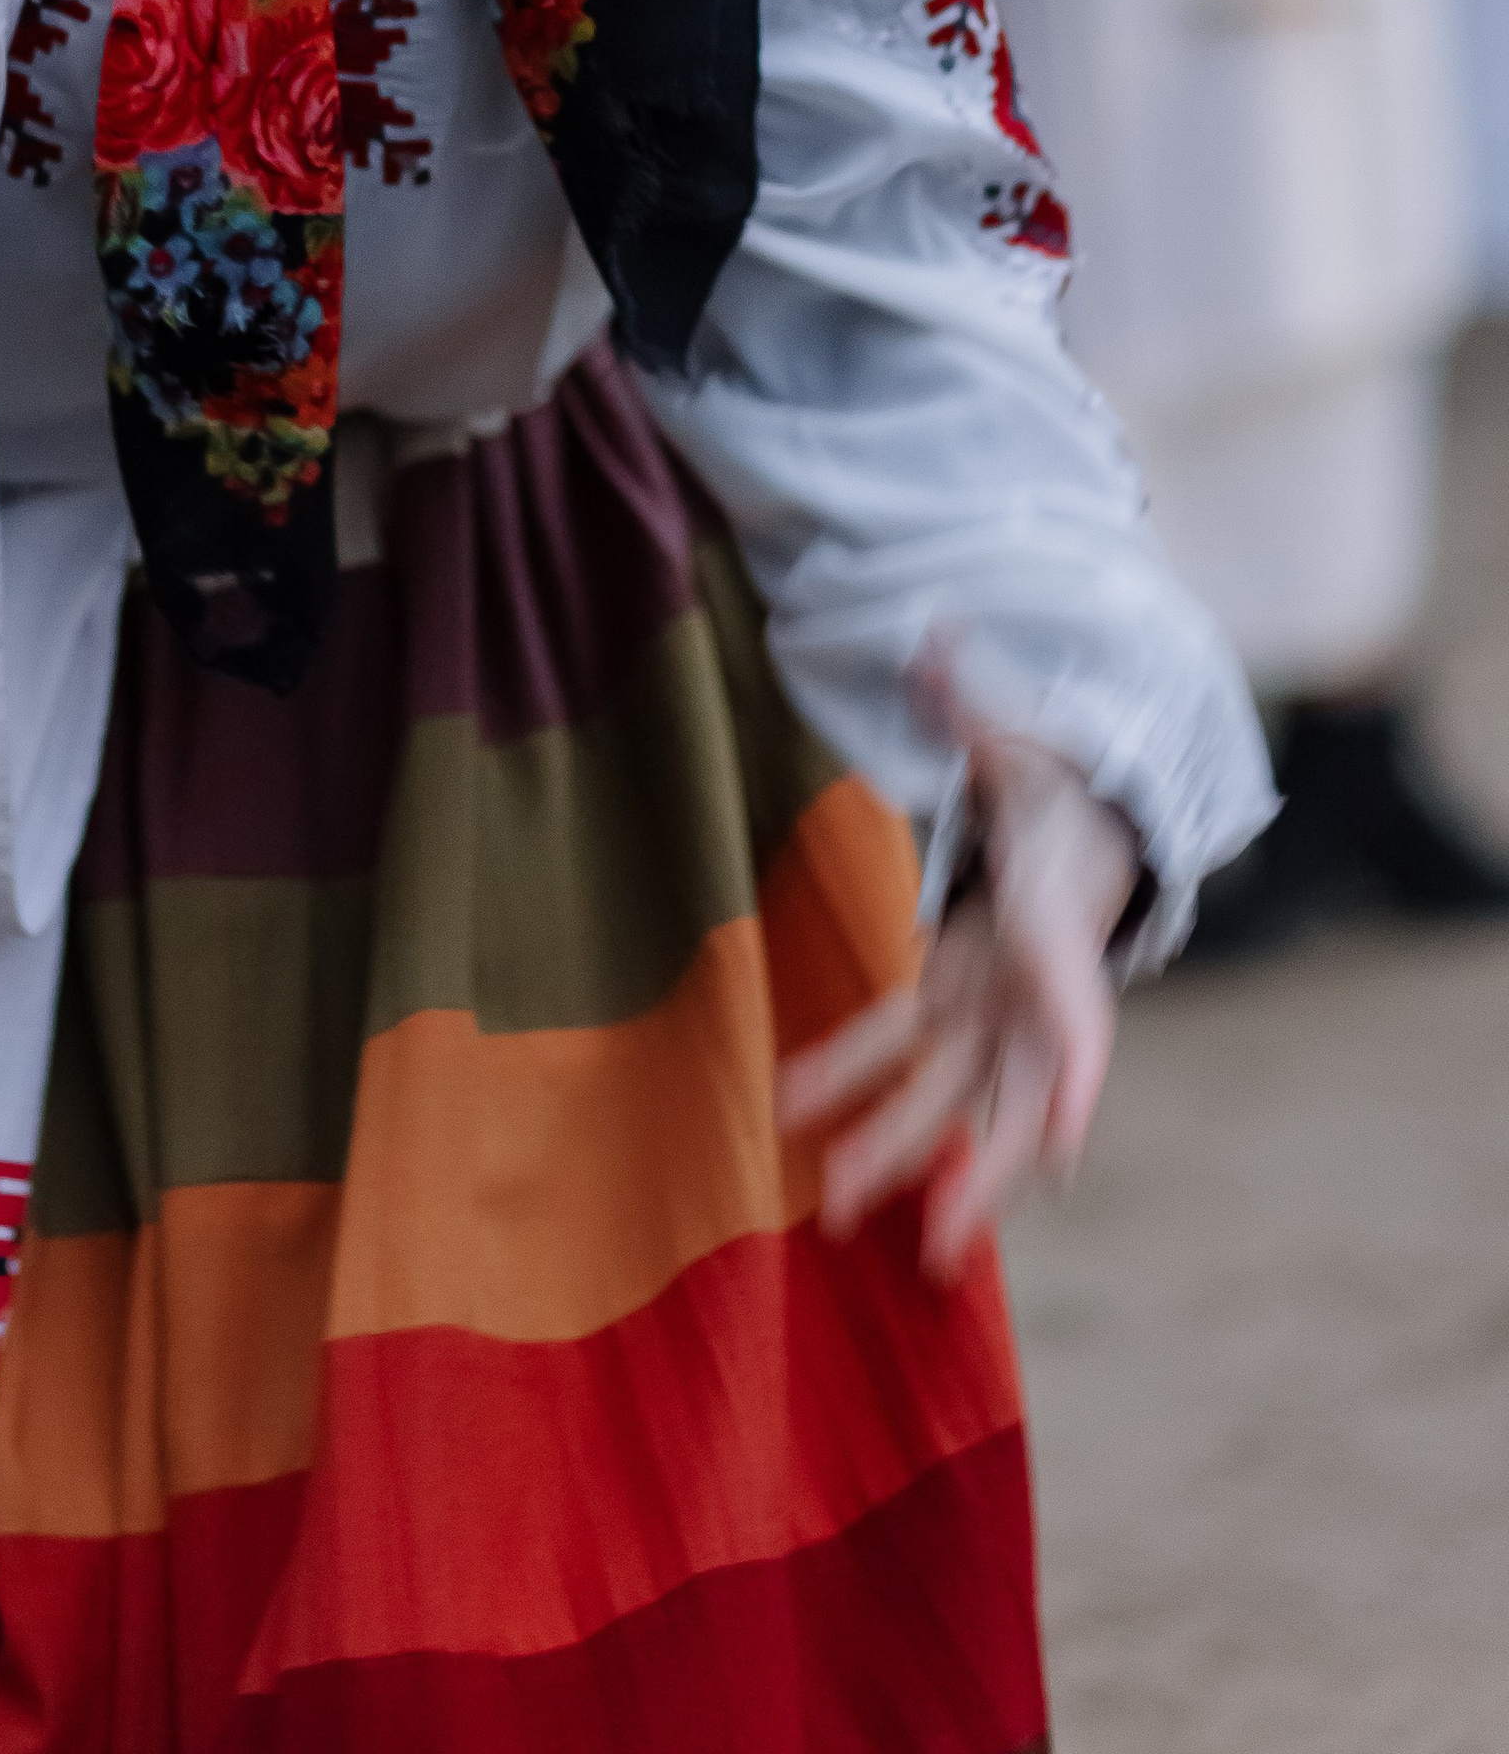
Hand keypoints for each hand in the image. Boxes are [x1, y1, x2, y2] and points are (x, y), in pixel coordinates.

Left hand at [776, 722, 1139, 1283]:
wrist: (1081, 814)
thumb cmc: (1054, 782)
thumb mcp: (1019, 738)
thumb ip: (973, 700)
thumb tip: (935, 634)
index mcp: (1055, 930)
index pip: (1078, 1011)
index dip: (1075, 1074)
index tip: (1073, 1143)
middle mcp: (1035, 989)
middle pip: (1016, 1095)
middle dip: (980, 1168)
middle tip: (936, 1239)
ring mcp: (999, 1006)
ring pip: (963, 1099)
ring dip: (908, 1152)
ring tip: (842, 1217)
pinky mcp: (961, 998)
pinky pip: (909, 1054)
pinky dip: (855, 1080)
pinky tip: (792, 1115)